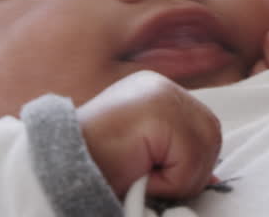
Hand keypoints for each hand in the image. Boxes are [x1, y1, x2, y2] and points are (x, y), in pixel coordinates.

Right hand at [76, 70, 220, 199]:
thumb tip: (213, 175)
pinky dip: (169, 182)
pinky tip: (138, 174)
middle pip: (211, 134)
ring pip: (204, 147)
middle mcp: (161, 86)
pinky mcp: (158, 111)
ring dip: (177, 177)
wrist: (55, 172)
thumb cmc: (96, 169)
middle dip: (189, 169)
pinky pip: (189, 159)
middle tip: (150, 180)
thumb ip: (177, 155)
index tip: (162, 175)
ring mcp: (161, 93)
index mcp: (156, 92)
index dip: (192, 160)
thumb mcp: (144, 158)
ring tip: (141, 175)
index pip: (203, 127)